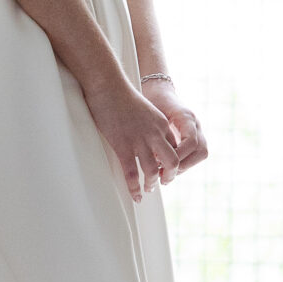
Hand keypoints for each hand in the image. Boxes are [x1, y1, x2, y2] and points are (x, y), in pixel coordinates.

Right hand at [81, 77, 180, 202]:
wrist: (108, 85)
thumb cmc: (120, 94)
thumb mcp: (143, 108)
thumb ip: (149, 123)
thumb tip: (145, 135)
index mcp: (162, 124)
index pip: (175, 148)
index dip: (170, 161)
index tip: (164, 168)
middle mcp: (155, 134)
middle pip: (172, 162)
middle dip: (169, 176)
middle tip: (163, 183)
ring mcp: (139, 141)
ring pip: (152, 171)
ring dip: (151, 184)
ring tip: (147, 190)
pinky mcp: (123, 146)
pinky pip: (132, 173)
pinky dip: (134, 188)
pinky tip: (135, 195)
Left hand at [140, 78, 206, 175]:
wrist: (159, 92)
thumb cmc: (153, 101)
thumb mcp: (152, 112)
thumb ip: (156, 130)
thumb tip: (152, 154)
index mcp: (187, 116)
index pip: (191, 141)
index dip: (178, 155)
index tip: (160, 162)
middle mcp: (196, 124)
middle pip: (201, 150)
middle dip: (184, 165)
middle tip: (165, 173)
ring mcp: (197, 131)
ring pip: (201, 154)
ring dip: (184, 167)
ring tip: (165, 174)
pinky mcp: (194, 138)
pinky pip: (195, 155)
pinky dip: (183, 164)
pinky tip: (167, 169)